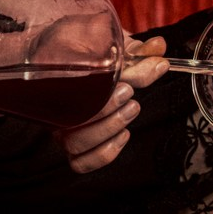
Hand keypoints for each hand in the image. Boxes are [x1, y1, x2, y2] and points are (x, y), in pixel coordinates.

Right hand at [64, 35, 166, 173]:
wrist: (97, 57)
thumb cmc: (102, 53)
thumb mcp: (121, 50)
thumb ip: (140, 57)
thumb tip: (159, 59)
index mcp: (56, 79)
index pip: (63, 94)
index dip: (96, 96)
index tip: (124, 84)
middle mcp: (54, 107)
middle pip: (66, 124)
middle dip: (104, 112)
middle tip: (128, 94)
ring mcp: (62, 129)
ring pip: (73, 144)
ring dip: (107, 129)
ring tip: (131, 110)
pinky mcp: (75, 146)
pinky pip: (81, 163)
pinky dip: (105, 152)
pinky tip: (123, 134)